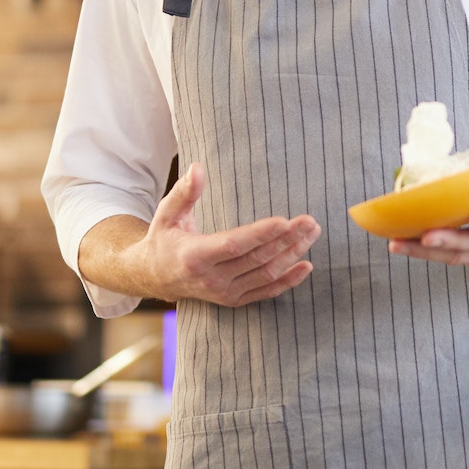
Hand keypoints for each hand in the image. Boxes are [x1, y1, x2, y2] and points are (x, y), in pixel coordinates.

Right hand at [136, 163, 319, 306]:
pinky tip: (306, 265)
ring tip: (312, 234)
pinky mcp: (234, 300)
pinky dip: (289, 281)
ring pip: (266, 275)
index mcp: (194, 256)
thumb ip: (184, 192)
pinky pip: (266, 292)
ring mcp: (224, 293)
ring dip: (292, 255)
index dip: (260, 234)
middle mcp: (211, 279)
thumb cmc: (165, 238)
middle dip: (287, 239)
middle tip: (310, 221)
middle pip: (256, 259)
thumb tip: (197, 168)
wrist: (157, 276)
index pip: (233, 245)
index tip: (285, 220)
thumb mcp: (167, 213)